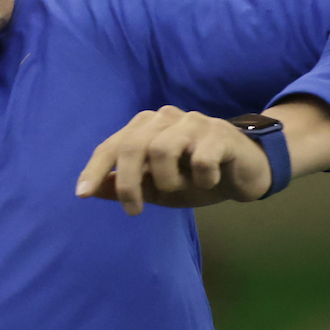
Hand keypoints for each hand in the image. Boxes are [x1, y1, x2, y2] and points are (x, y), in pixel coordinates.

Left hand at [75, 107, 275, 213]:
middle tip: (135, 210)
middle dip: (128, 182)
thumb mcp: (157, 188)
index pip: (112, 145)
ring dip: (168, 180)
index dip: (95, 169)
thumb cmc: (197, 177)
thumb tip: (92, 191)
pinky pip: (200, 159)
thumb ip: (125, 186)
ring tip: (181, 189)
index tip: (82, 194)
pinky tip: (209, 181)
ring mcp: (193, 122)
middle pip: (133, 146)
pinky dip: (201, 178)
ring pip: (162, 150)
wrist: (246, 171)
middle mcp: (165, 118)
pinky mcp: (220, 134)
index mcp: (146, 127)